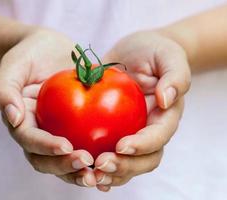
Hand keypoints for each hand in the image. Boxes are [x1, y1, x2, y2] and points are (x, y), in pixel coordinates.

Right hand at [0, 29, 95, 186]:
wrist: (51, 49)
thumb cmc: (30, 55)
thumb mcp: (14, 66)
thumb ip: (5, 90)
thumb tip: (13, 118)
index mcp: (23, 121)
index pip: (30, 141)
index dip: (46, 147)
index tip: (66, 147)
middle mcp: (40, 132)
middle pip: (47, 160)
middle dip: (65, 167)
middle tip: (87, 164)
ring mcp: (59, 132)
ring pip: (67, 160)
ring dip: (82, 172)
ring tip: (100, 175)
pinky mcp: (78, 127)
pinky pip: (87, 145)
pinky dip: (98, 157)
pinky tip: (115, 159)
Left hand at [94, 31, 190, 191]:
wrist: (137, 53)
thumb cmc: (155, 53)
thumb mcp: (169, 56)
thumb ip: (175, 77)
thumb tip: (165, 101)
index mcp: (164, 117)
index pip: (157, 137)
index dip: (142, 145)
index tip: (122, 146)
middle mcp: (149, 131)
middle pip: (143, 160)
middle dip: (124, 166)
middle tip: (100, 164)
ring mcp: (131, 133)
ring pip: (126, 164)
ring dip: (109, 172)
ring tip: (89, 174)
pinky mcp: (112, 130)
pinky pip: (107, 153)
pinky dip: (96, 165)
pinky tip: (81, 171)